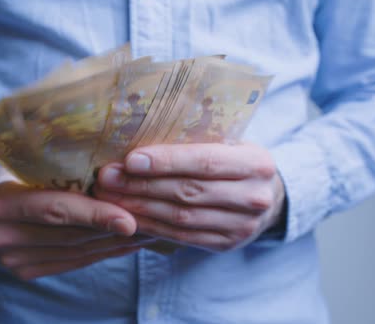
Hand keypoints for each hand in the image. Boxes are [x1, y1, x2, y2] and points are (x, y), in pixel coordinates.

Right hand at [0, 164, 151, 279]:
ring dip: (114, 244)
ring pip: (76, 252)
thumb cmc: (18, 173)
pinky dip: (103, 253)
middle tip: (149, 222)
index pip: (55, 209)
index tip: (130, 219)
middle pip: (69, 235)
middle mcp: (1, 235)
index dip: (95, 215)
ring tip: (145, 232)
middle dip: (112, 229)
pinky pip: (73, 263)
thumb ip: (65, 173)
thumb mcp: (34, 164)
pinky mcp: (25, 271)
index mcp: (0, 202)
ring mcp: (11, 259)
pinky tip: (126, 244)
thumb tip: (119, 176)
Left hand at [94, 143, 285, 251]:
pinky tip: (127, 216)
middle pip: (188, 191)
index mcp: (257, 163)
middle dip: (142, 185)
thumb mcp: (229, 142)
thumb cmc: (235, 160)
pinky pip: (182, 237)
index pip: (205, 162)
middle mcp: (254, 197)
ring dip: (140, 208)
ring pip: (181, 218)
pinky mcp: (226, 244)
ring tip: (109, 197)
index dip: (166, 161)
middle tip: (107, 178)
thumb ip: (196, 139)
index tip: (130, 160)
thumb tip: (138, 131)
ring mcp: (242, 226)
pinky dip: (151, 226)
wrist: (267, 196)